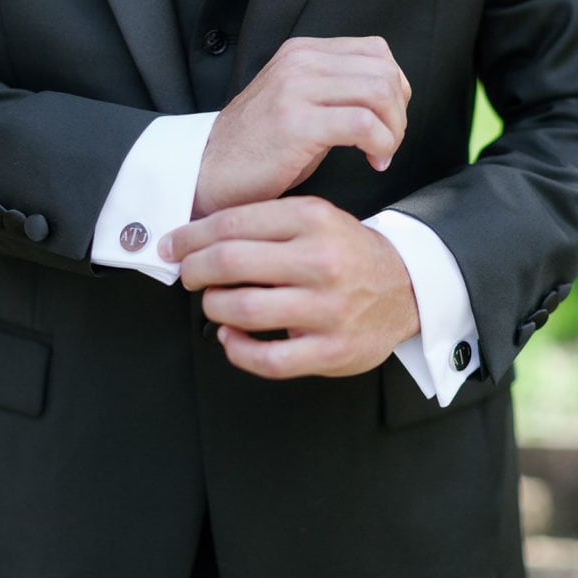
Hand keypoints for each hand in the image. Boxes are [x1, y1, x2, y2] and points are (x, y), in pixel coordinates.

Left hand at [160, 196, 419, 379]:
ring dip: (214, 307)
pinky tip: (231, 338)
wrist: (407, 286)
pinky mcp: (333, 350)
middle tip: (187, 275)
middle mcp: (321, 260)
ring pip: (244, 309)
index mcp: (313, 219)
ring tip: (215, 303)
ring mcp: (329, 308)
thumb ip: (262, 223)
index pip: (232, 224)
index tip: (171, 246)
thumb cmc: (346, 252)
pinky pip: (268, 359)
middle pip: (230, 262)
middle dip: (193, 270)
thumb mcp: (314, 218)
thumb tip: (195, 238)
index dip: (189, 237)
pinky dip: (237, 350)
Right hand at [193, 36, 410, 216]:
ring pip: (379, 93)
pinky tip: (372, 161)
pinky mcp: (296, 122)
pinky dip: (381, 145)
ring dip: (393, 130)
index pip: (376, 52)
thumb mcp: (298, 102)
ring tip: (381, 153)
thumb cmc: (258, 149)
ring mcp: (296, 89)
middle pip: (384, 71)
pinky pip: (363, 124)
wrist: (209, 173)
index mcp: (302, 52)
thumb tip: (389, 95)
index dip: (396, 88)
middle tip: (388, 143)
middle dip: (399, 113)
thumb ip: (336, 89)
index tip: (388, 121)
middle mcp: (300, 62)